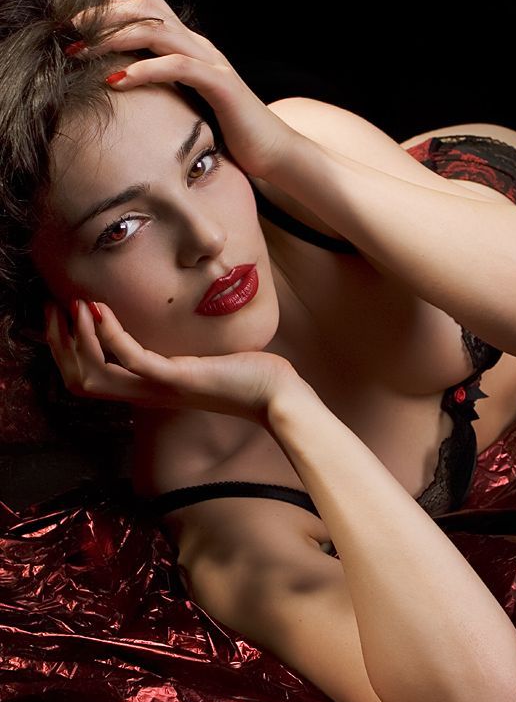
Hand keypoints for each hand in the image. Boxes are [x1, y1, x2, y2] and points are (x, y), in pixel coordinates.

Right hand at [44, 298, 298, 427]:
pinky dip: (109, 335)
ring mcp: (159, 387)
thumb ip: (176, 353)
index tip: (62, 317)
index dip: (67, 351)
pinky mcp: (176, 378)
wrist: (276, 395)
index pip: (89, 380)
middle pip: (80, 381)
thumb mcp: (200, 362)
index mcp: (148, 389)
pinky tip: (100, 309)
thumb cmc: (244, 375)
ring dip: (77, 338)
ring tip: (73, 306)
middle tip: (53, 310)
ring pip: (94, 375)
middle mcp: (147, 392)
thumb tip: (169, 330)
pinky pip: (130, 358)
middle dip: (59, 345)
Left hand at [68, 0, 297, 179]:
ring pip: (156, 31)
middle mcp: (199, 45)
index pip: (144, 6)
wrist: (273, 152)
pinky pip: (178, 66)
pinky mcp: (220, 85)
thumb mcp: (188, 104)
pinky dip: (145, 69)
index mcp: (190, 46)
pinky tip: (119, 80)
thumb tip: (122, 89)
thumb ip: (163, 89)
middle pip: (145, 7)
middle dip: (103, 16)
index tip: (76, 30)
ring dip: (114, 38)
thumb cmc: (229, 133)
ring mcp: (211, 62)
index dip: (107, 10)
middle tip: (70, 34)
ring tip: (82, 53)